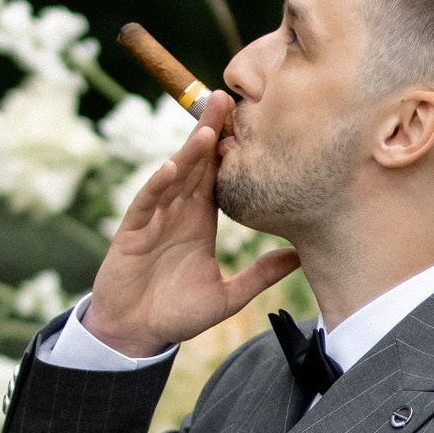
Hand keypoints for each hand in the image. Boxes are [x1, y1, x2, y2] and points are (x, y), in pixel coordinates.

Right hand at [78, 95, 299, 357]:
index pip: (219, 178)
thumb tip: (300, 258)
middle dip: (210, 132)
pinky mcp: (133, 231)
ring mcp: (155, 218)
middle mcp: (178, 212)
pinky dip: (158, 185)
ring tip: (208, 127)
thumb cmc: (176, 314)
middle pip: (197, 164)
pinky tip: (172, 168)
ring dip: (189, 152)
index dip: (233, 152)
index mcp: (201, 222)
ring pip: (174, 176)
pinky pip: (147, 203)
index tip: (255, 125)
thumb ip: (260, 275)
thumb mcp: (227, 296)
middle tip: (228, 99)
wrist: (136, 334)